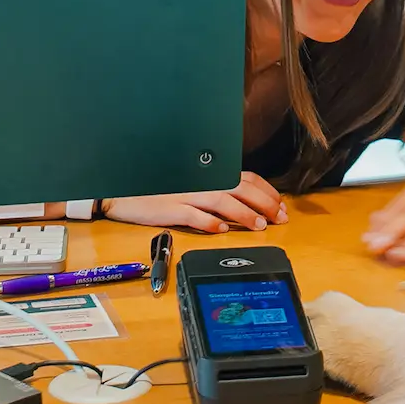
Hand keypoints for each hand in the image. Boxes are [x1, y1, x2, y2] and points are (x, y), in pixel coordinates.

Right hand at [104, 173, 286, 234]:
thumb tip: (246, 200)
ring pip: (221, 201)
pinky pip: (192, 216)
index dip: (267, 192)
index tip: (280, 206)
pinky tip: (221, 229)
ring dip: (243, 213)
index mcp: (208, 173)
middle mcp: (200, 181)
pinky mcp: (169, 208)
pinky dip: (208, 222)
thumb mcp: (193, 184)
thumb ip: (217, 189)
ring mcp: (185, 194)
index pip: (247, 178)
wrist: (124, 190)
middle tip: (279, 218)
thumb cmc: (160, 188)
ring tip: (259, 225)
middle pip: (240, 189)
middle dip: (264, 203)